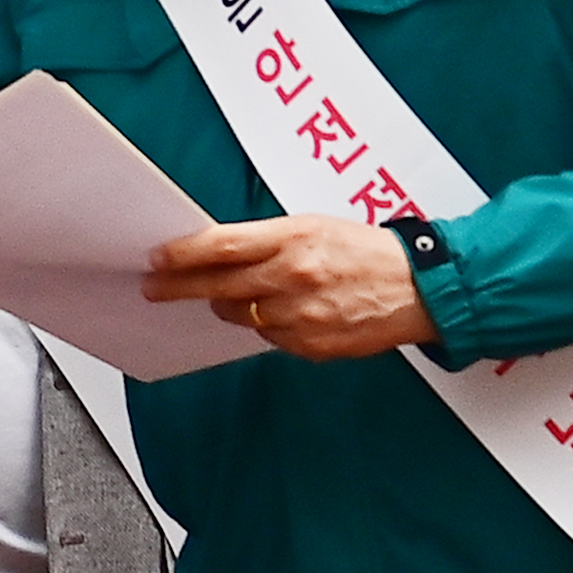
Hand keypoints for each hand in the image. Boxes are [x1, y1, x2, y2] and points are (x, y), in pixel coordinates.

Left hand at [143, 214, 433, 358]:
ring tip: (234, 295)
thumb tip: (219, 254)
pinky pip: (269, 338)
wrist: (418, 288)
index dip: (182, 254)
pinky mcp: (311, 345)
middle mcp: (293, 277)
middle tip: (154, 287)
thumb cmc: (366, 252)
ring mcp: (301, 315)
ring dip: (229, 305)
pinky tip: (284, 312)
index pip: (221, 246)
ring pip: (240, 315)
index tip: (157, 258)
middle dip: (179, 286)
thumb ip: (267, 241)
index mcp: (293, 238)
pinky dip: (268, 325)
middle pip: (218, 284)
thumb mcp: (314, 227)